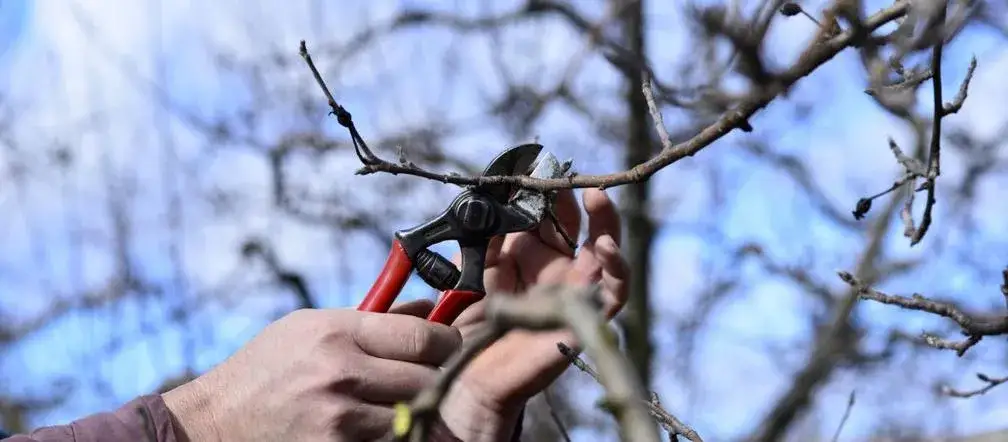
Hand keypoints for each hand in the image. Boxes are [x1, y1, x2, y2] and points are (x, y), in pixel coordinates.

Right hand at [161, 302, 460, 441]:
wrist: (216, 423)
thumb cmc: (267, 368)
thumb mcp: (311, 327)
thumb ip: (373, 319)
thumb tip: (429, 309)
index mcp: (337, 333)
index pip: (423, 337)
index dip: (448, 342)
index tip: (449, 345)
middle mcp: (341, 373)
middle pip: (428, 378)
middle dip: (436, 377)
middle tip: (432, 376)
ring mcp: (340, 418)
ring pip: (415, 414)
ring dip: (417, 408)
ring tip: (400, 399)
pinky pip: (390, 439)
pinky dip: (393, 432)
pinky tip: (377, 421)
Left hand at [439, 188, 628, 440]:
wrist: (473, 372)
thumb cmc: (474, 321)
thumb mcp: (474, 268)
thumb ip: (485, 236)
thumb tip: (493, 198)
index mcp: (532, 254)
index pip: (548, 213)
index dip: (545, 191)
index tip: (536, 166)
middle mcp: (559, 268)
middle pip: (580, 225)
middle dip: (574, 198)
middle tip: (564, 176)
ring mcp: (576, 291)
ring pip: (608, 251)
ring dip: (607, 222)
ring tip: (595, 196)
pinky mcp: (587, 317)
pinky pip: (615, 293)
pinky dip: (618, 269)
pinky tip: (607, 248)